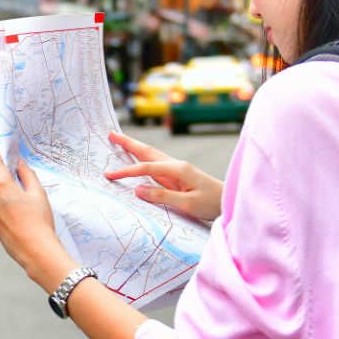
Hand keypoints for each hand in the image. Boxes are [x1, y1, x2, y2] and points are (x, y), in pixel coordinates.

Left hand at [0, 146, 73, 289]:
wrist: (34, 251)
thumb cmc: (39, 220)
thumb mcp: (37, 191)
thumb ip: (25, 172)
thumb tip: (17, 162)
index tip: (6, 145)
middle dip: (5, 170)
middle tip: (23, 174)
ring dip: (4, 187)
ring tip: (24, 197)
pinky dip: (3, 200)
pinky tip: (19, 211)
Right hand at [104, 130, 223, 222]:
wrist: (228, 202)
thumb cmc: (211, 204)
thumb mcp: (187, 204)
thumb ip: (162, 196)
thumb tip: (138, 190)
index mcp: (178, 169)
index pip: (146, 167)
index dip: (127, 171)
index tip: (110, 175)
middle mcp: (177, 165)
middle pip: (148, 151)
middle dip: (128, 143)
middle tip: (111, 134)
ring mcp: (177, 169)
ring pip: (151, 155)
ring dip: (134, 147)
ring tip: (119, 141)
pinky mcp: (178, 175)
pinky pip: (155, 164)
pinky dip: (142, 157)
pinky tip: (137, 158)